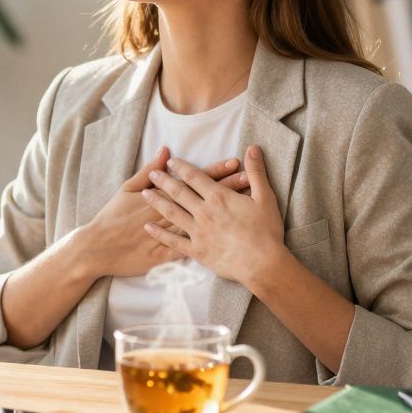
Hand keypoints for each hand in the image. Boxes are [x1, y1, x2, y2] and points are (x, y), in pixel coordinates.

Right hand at [71, 146, 251, 279]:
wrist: (98, 247)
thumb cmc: (111, 216)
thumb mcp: (127, 189)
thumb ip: (148, 170)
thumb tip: (165, 152)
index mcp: (161, 197)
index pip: (194, 181)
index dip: (215, 172)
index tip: (234, 163)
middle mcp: (169, 214)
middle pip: (203, 200)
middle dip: (227, 189)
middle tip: (249, 178)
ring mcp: (169, 236)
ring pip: (204, 221)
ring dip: (224, 213)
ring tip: (245, 204)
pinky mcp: (166, 255)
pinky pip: (191, 248)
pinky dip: (208, 243)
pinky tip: (228, 240)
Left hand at [139, 144, 286, 288]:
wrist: (262, 264)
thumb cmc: (266, 231)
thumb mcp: (265, 197)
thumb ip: (256, 172)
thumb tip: (253, 148)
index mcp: (218, 197)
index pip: (195, 177)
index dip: (181, 167)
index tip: (170, 161)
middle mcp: (203, 212)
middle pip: (179, 192)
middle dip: (164, 181)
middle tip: (152, 174)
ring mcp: (198, 232)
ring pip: (172, 213)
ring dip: (157, 202)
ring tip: (145, 193)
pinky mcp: (196, 250)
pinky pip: (173, 241)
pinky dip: (159, 234)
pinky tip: (148, 227)